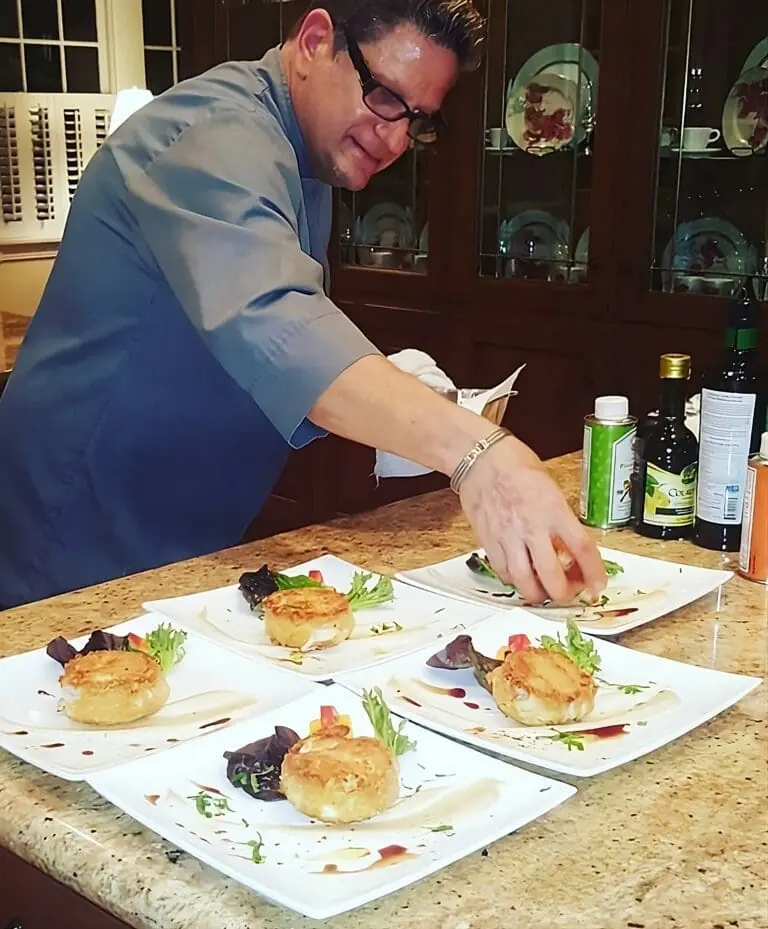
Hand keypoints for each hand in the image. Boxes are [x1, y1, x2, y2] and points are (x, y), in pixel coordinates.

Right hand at [458, 435, 606, 604]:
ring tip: (544, 592)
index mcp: (554, 510)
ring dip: (538, 594)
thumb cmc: (516, 465)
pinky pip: (503, 573)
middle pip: (553, 577)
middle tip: (569, 591)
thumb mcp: (551, 488)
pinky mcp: (489, 541)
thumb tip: (568, 545)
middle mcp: (532, 527)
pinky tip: (520, 576)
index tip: (597, 585)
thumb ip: (560, 519)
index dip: (594, 573)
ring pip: (524, 582)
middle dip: (564, 593)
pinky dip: (514, 581)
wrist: (481, 458)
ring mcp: (508, 537)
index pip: (582, 549)